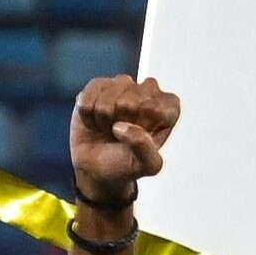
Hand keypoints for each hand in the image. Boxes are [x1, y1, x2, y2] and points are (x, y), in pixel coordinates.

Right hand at [68, 76, 178, 214]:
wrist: (96, 168)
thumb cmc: (126, 164)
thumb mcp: (147, 165)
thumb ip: (145, 148)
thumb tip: (125, 127)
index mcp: (167, 110)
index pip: (164, 103)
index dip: (148, 120)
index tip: (143, 132)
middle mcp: (147, 94)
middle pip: (134, 97)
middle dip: (123, 119)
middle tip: (121, 133)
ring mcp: (121, 87)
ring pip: (110, 94)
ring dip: (104, 117)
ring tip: (108, 128)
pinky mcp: (97, 86)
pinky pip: (90, 94)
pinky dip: (88, 113)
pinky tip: (94, 121)